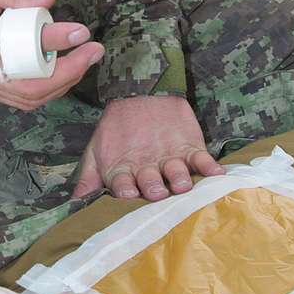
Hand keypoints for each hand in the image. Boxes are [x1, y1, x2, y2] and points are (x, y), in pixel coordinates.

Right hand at [0, 0, 102, 108]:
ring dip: (62, 82)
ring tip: (86, 58)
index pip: (16, 48)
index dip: (52, 41)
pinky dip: (48, 86)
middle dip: (68, 71)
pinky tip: (65, 67)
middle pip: (27, 86)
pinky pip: (21, 96)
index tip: (80, 31)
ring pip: (28, 98)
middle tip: (93, 50)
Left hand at [72, 95, 222, 200]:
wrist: (142, 90)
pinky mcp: (190, 146)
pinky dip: (210, 167)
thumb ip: (89, 178)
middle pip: (152, 182)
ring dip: (180, 180)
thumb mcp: (97, 150)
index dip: (125, 190)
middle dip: (154, 188)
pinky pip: (202, 158)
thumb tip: (76, 203)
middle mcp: (148, 165)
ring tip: (182, 185)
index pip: (123, 185)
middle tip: (156, 191)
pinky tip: (217, 174)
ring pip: (177, 172)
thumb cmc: (117, 128)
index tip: (128, 193)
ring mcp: (171, 156)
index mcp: (123, 168)